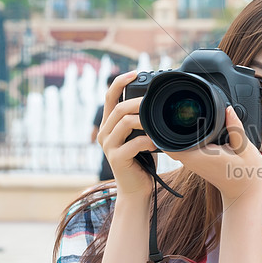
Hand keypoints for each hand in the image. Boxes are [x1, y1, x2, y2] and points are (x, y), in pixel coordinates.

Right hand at [97, 70, 159, 198]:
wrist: (136, 189)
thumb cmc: (142, 161)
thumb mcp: (140, 136)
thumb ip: (141, 121)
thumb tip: (156, 102)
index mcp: (109, 125)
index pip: (109, 97)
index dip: (120, 82)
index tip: (135, 72)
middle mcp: (104, 133)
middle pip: (117, 108)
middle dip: (137, 102)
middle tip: (153, 101)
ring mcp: (108, 146)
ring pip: (123, 122)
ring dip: (142, 120)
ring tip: (155, 123)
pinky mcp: (116, 159)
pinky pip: (133, 143)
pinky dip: (147, 140)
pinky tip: (155, 143)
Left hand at [165, 105, 261, 204]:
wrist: (243, 193)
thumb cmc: (246, 175)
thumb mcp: (245, 149)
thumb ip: (235, 129)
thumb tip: (228, 109)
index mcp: (199, 156)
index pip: (169, 143)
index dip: (165, 128)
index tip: (170, 115)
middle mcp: (191, 160)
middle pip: (169, 140)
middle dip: (171, 125)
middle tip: (181, 110)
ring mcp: (192, 162)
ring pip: (175, 144)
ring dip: (179, 131)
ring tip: (190, 117)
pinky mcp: (195, 162)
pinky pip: (184, 147)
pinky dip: (186, 137)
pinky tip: (198, 130)